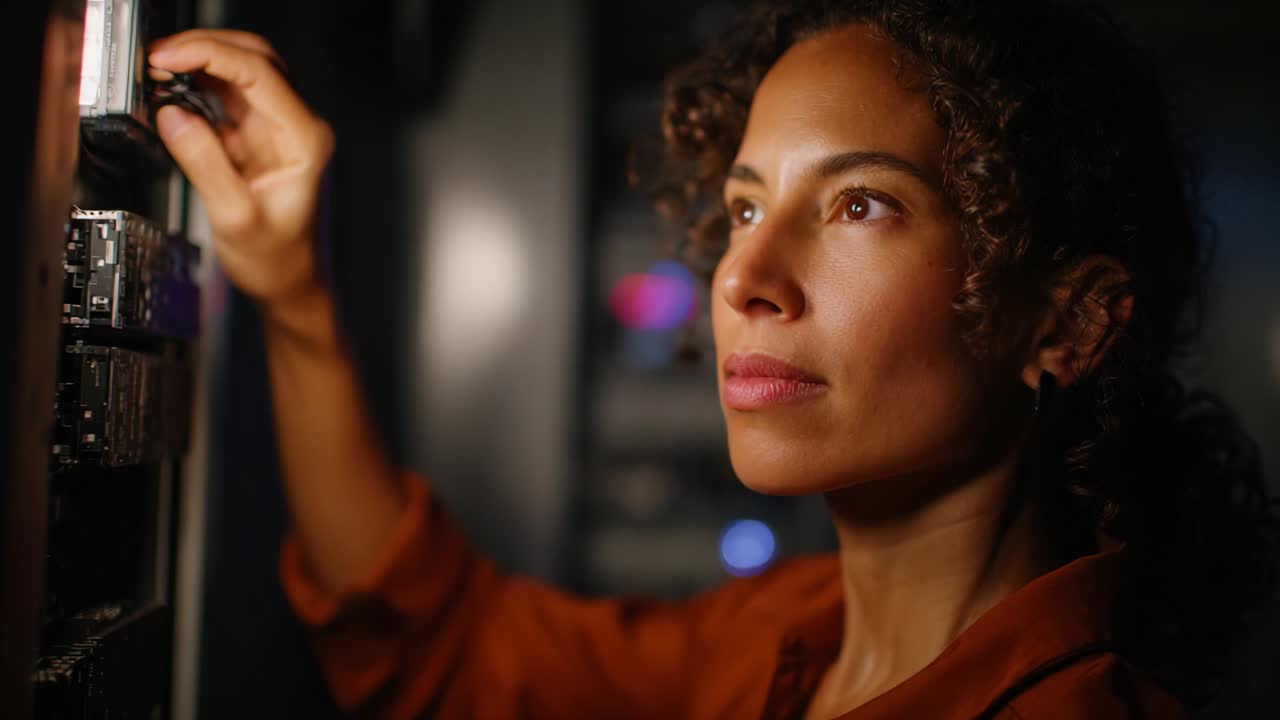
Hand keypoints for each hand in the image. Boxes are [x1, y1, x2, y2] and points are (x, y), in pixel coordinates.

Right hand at [149, 30, 334, 314]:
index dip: (209, 54)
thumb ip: (204, 164)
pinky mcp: (256, 139)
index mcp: (304, 140)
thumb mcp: (235, 218)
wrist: (290, 283)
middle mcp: (296, 127)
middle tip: (157, 59)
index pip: (259, 72)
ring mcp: (277, 130)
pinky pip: (226, 99)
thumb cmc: (278, 260)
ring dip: (198, 67)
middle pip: (252, 60)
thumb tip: (172, 117)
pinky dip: (197, 90)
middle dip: (203, 50)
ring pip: (239, 74)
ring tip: (158, 75)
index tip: (167, 58)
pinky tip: (172, 96)